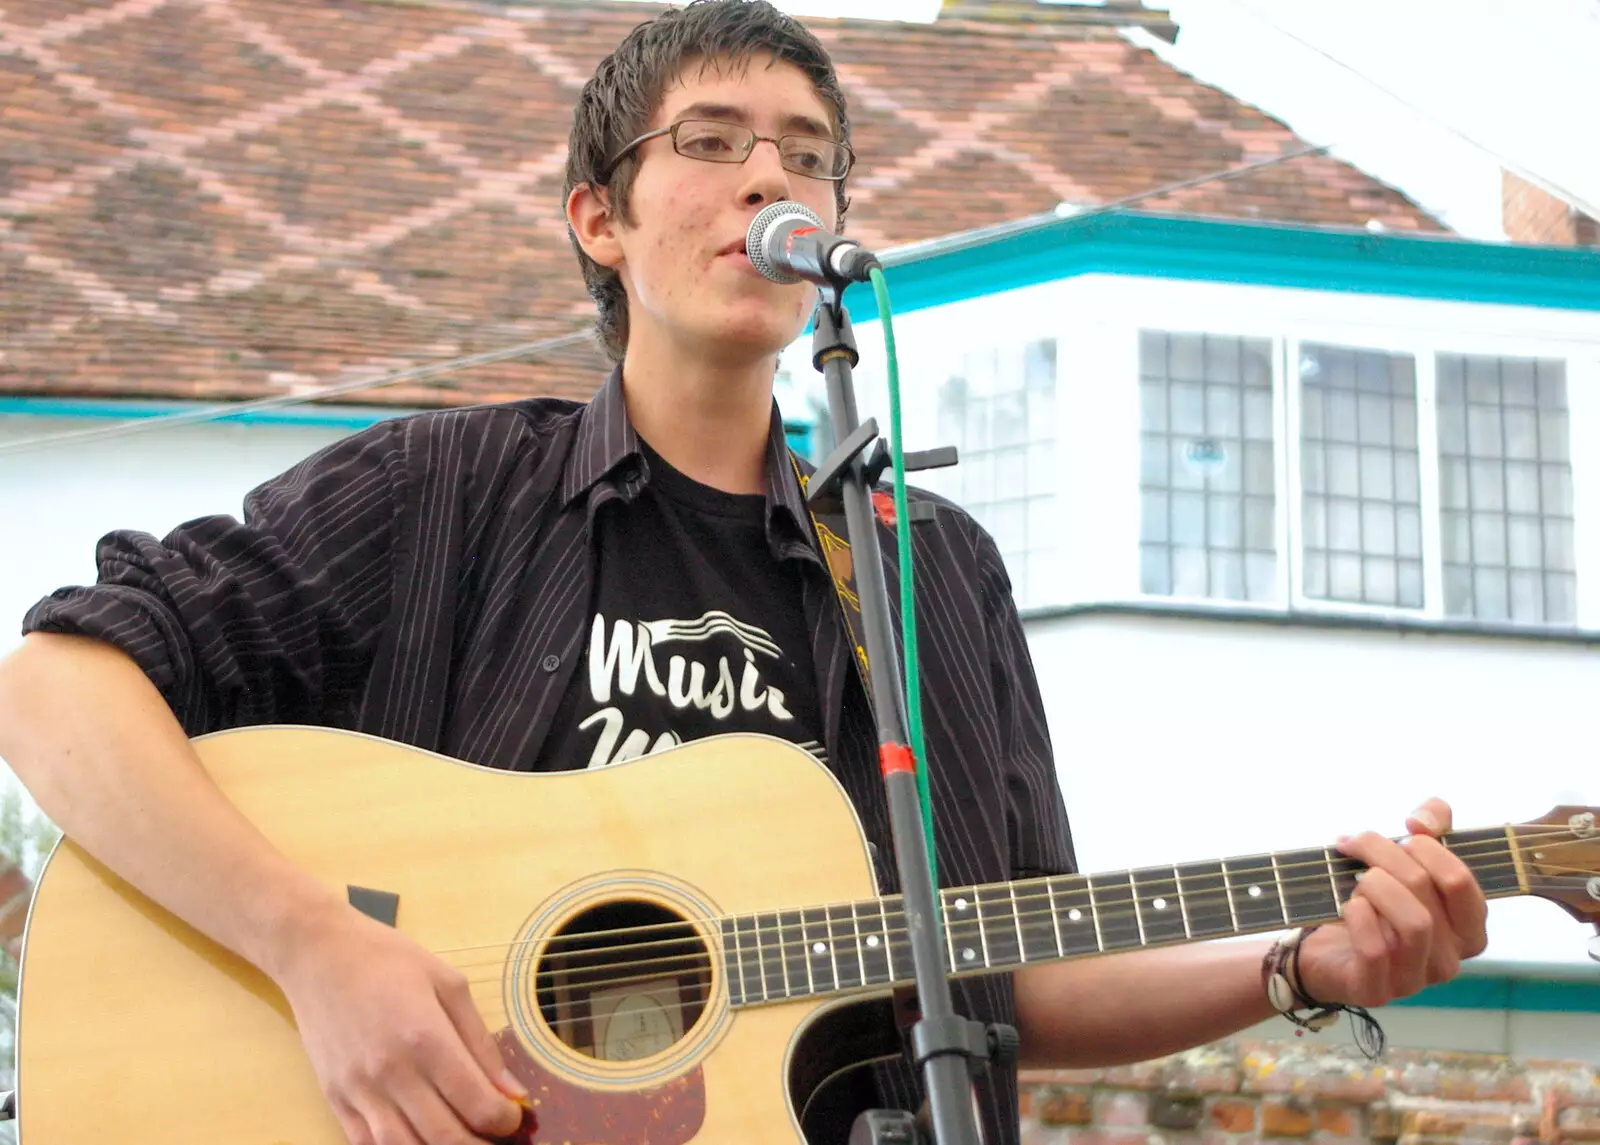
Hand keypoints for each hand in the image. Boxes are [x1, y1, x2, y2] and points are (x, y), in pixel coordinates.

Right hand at [273, 908, 526, 1144]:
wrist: (318, 954)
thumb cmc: (389, 960)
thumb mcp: (449, 984)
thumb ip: (482, 1043)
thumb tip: (512, 1092)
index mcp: (426, 1038)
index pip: (476, 1104)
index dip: (505, 1121)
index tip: (513, 1117)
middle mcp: (391, 1072)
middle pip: (444, 1137)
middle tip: (494, 1136)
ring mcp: (358, 1091)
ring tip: (461, 1139)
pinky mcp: (334, 1099)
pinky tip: (420, 1138)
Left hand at [1296, 798, 1488, 1008]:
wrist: (1326, 951)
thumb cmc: (1377, 902)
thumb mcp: (1408, 860)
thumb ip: (1432, 827)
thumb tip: (1424, 821)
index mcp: (1467, 929)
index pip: (1460, 881)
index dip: (1428, 846)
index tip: (1402, 831)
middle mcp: (1450, 959)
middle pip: (1427, 890)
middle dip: (1386, 854)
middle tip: (1357, 843)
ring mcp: (1416, 979)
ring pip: (1413, 923)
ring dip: (1376, 886)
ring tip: (1357, 881)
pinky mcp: (1378, 990)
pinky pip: (1377, 950)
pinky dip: (1359, 917)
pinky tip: (1350, 906)